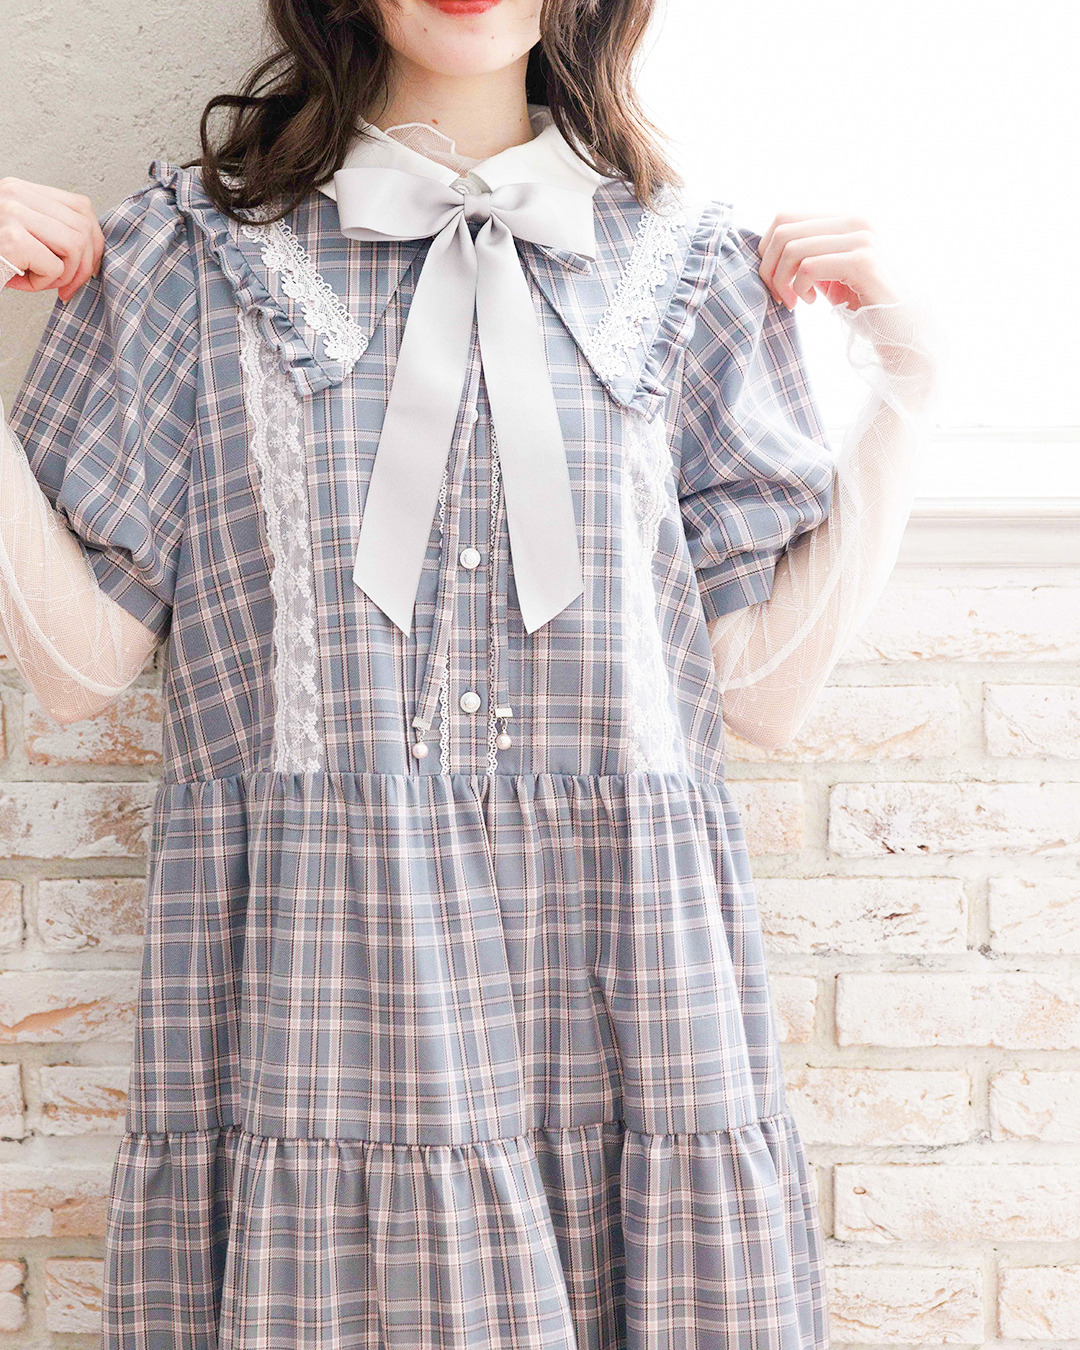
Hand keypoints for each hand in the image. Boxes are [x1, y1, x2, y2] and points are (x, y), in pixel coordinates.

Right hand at [0, 177, 104, 302]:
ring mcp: (12, 212)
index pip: (82, 207)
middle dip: (84, 265)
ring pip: (76, 247)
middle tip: (66, 286)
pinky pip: (56, 267)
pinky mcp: (12, 237)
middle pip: (84, 227)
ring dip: (63, 275)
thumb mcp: (24, 236)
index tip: (84, 268)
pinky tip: (20, 280)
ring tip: (39, 280)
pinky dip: (44, 283)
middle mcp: (15, 193)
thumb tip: (96, 250)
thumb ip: (53, 231)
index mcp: (20, 190)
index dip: (94, 242)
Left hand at [756, 211, 902, 312]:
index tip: (776, 280)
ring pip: (792, 248)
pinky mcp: (863, 261)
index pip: (785, 217)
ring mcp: (862, 238)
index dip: (767, 250)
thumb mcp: (829, 274)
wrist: (901, 328)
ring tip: (794, 300)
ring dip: (782, 281)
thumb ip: (807, 255)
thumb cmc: (863, 304)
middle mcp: (855, 220)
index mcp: (845, 220)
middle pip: (783, 230)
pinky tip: (810, 302)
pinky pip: (809, 267)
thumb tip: (767, 247)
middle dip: (769, 268)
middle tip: (779, 295)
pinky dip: (799, 287)